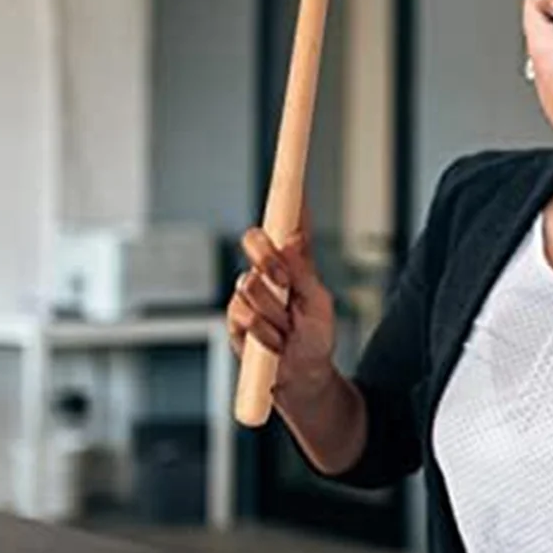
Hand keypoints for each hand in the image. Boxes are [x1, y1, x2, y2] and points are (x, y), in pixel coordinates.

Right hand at [226, 203, 336, 401]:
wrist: (300, 378)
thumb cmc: (315, 337)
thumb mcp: (319, 303)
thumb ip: (303, 272)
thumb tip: (290, 238)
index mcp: (294, 260)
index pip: (289, 221)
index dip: (288, 195)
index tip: (292, 174)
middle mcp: (269, 270)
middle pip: (254, 239)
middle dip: (268, 261)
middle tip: (283, 285)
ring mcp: (248, 293)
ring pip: (248, 284)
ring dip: (273, 313)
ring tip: (286, 330)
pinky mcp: (234, 317)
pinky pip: (240, 315)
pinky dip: (263, 333)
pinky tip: (273, 343)